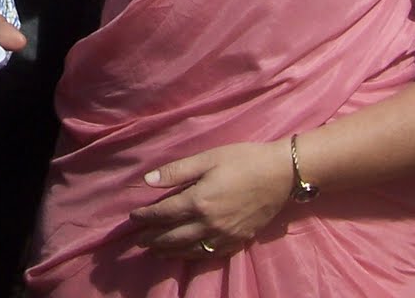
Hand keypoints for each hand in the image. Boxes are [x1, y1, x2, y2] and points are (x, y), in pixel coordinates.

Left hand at [128, 141, 291, 257]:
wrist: (281, 175)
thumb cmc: (243, 160)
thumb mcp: (207, 158)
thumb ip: (176, 172)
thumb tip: (147, 181)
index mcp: (198, 201)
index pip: (163, 214)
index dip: (146, 217)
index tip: (133, 217)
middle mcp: (209, 223)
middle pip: (173, 236)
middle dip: (153, 239)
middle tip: (138, 240)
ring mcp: (224, 235)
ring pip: (190, 249)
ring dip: (169, 251)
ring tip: (155, 251)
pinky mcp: (238, 240)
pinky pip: (210, 253)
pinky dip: (193, 255)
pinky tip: (186, 253)